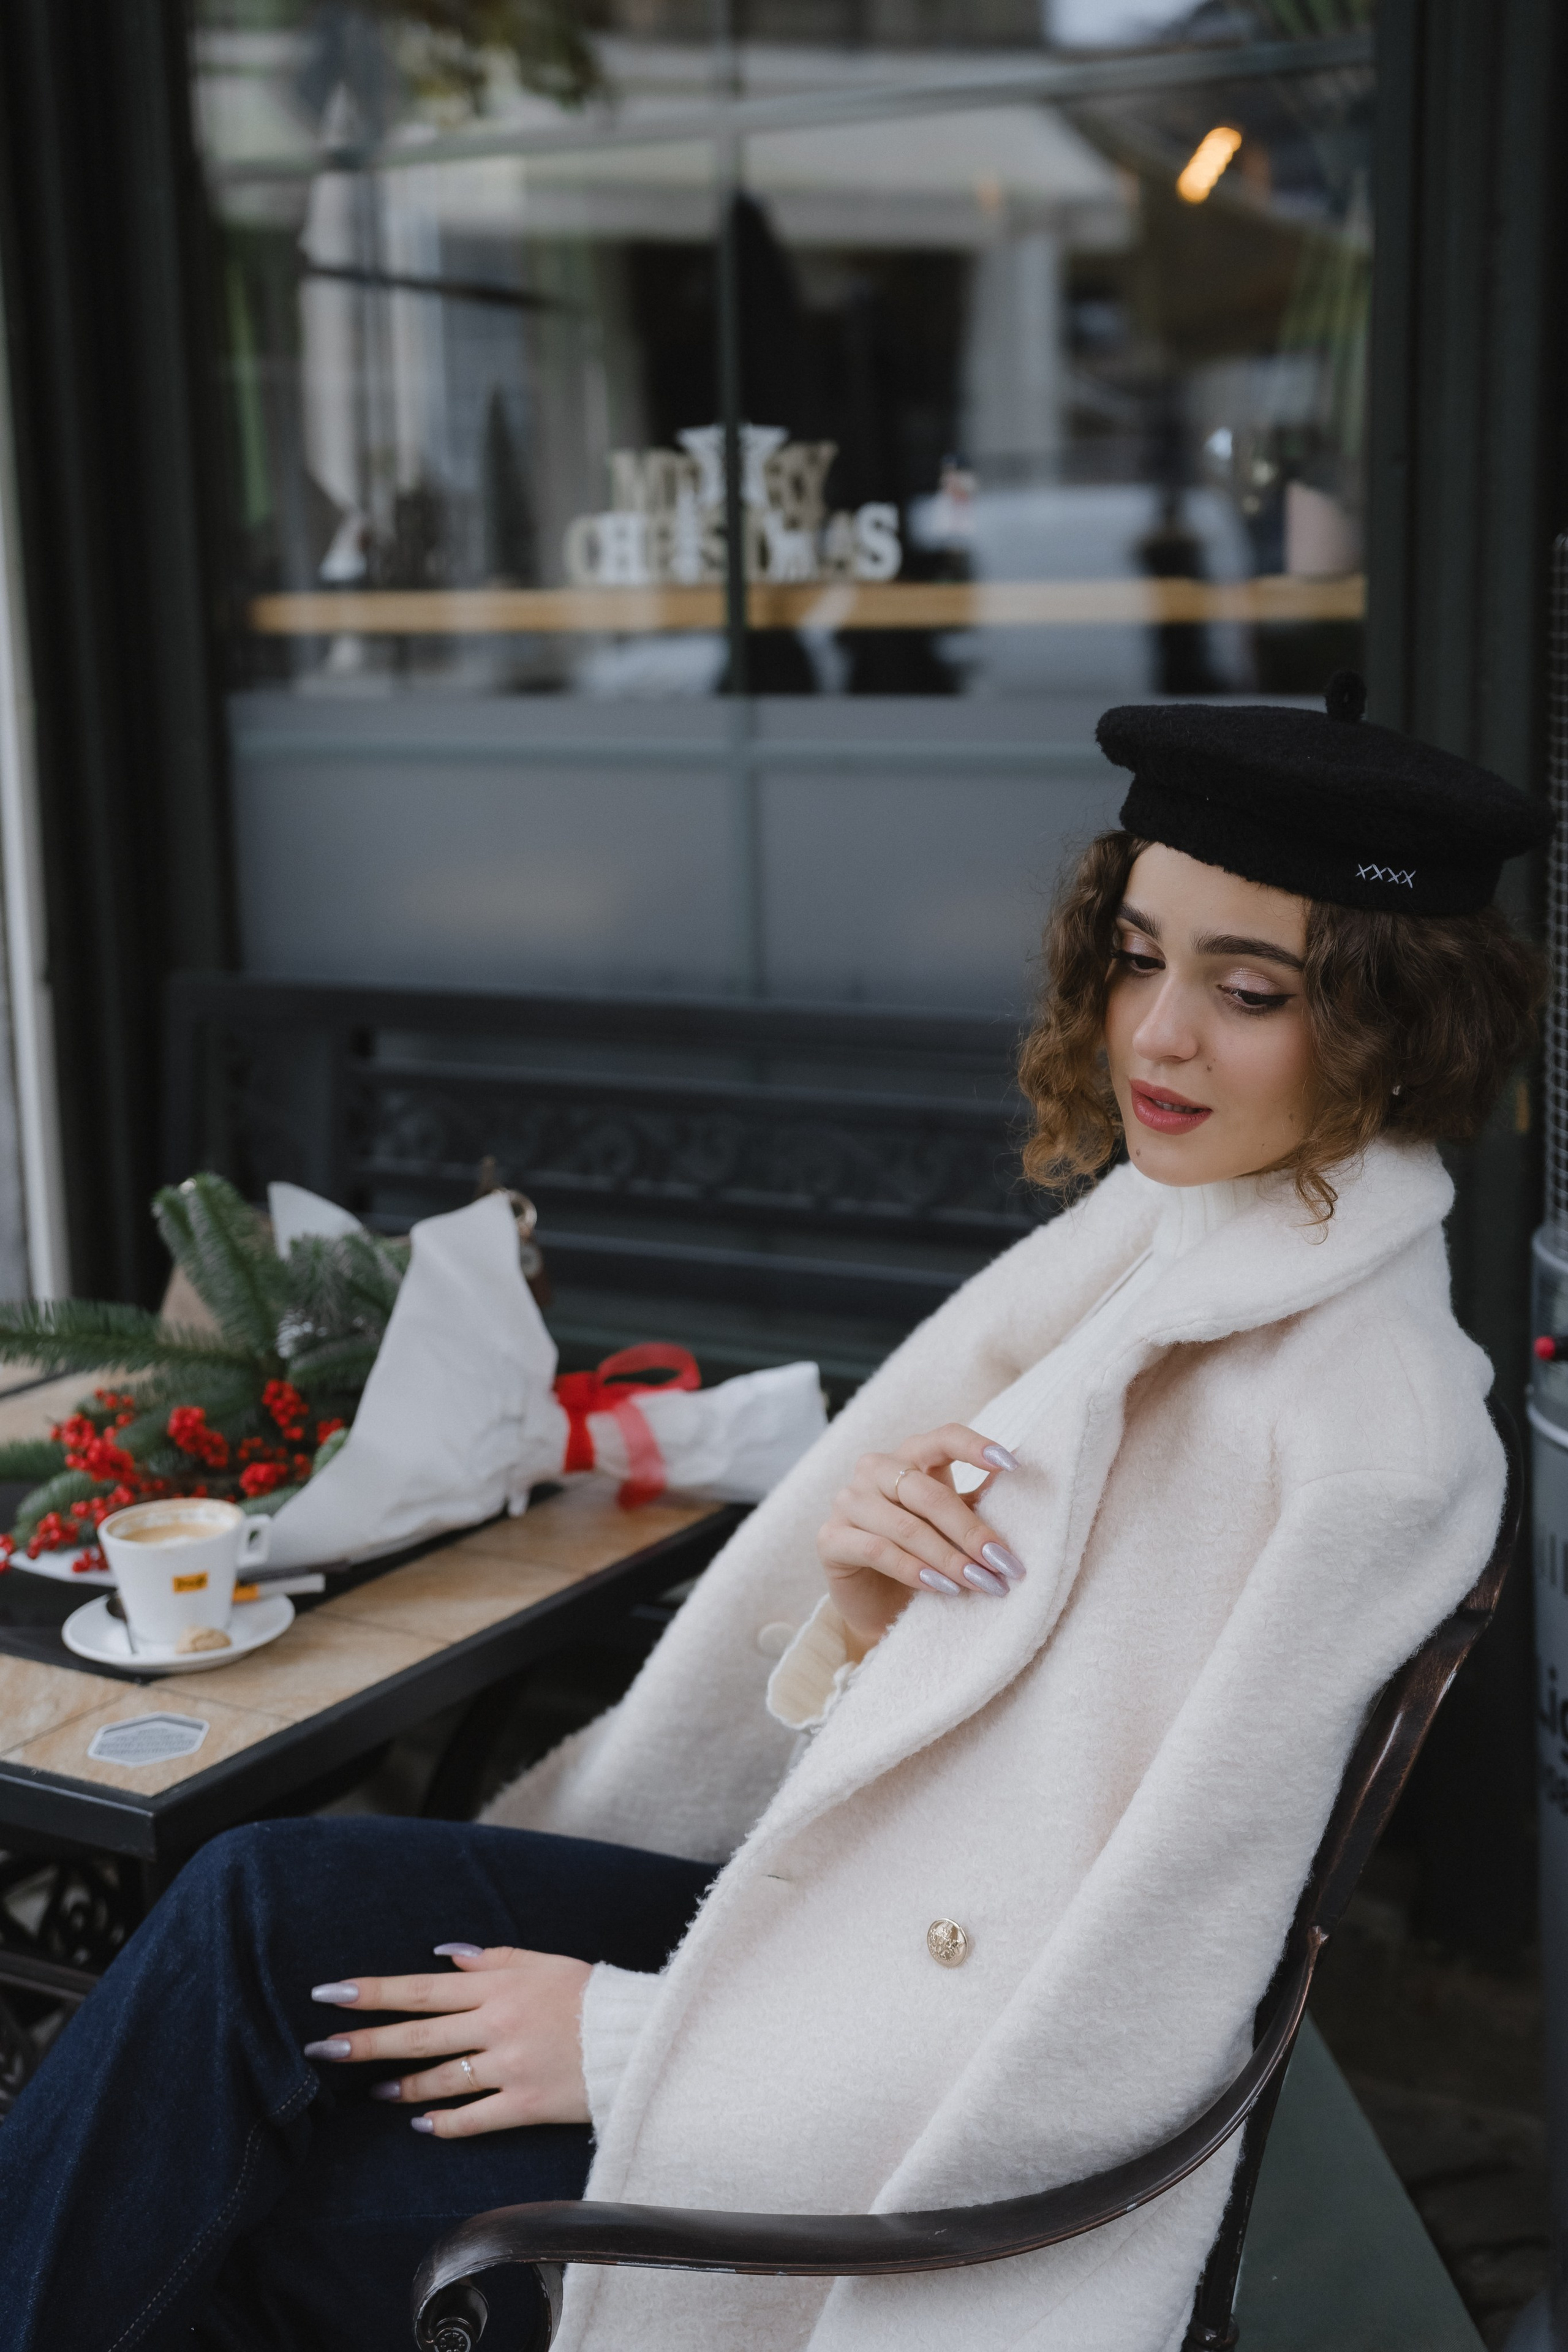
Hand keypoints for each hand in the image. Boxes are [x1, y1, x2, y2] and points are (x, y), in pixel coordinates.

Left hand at [304, 1945, 592, 2137]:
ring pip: (439, 2080)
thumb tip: (444, 1955)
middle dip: (365, 2043)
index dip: (373, 1992)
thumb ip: (492, 1957)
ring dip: (400, 2086)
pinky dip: (444, 2122)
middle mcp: (496, 2025)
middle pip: (417, 2035)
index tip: (329, 1994)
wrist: (638, 2036)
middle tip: (322, 2050)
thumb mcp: (542, 1961)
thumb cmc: (589, 1993)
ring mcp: (509, 2067)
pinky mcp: (525, 2103)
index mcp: (497, 1986)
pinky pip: (473, 2118)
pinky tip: (421, 2123)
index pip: (420, 1988)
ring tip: (373, 2091)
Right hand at [815, 1423, 1024, 1653]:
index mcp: (909, 1457)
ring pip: (905, 1526)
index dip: (976, 1446)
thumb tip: (1020, 1479)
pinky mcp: (830, 1538)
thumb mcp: (955, 1526)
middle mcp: (874, 1470)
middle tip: (1004, 1562)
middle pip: (928, 1492)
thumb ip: (979, 1501)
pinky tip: (942, 1588)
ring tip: (982, 1583)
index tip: (1013, 1465)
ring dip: (949, 1558)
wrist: (880, 1606)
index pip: (942, 1438)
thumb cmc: (924, 1556)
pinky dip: (914, 1570)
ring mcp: (848, 1501)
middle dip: (971, 1531)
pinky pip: (877, 1550)